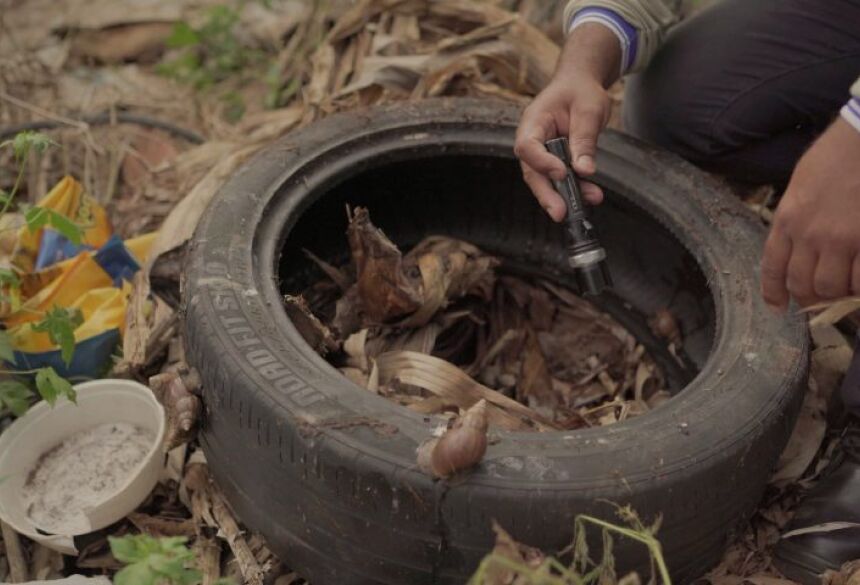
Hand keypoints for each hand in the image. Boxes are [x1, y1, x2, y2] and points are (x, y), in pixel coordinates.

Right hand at [514, 23, 620, 221]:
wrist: (581, 85)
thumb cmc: (581, 91)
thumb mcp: (589, 110)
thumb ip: (585, 139)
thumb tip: (584, 170)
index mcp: (533, 121)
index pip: (528, 146)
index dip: (541, 163)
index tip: (561, 173)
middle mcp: (533, 140)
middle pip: (532, 172)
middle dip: (546, 194)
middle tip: (561, 212)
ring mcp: (542, 153)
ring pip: (545, 181)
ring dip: (563, 195)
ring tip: (585, 205)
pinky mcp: (554, 161)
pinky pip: (560, 179)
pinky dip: (574, 188)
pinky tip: (591, 195)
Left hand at [761, 117, 859, 308]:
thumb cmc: (836, 155)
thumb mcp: (800, 185)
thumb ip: (796, 217)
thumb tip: (798, 246)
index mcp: (787, 218)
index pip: (772, 266)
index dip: (774, 292)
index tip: (778, 307)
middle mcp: (808, 233)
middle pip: (801, 283)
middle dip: (809, 296)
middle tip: (821, 297)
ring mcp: (839, 238)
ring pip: (830, 286)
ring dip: (838, 292)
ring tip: (846, 286)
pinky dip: (859, 285)